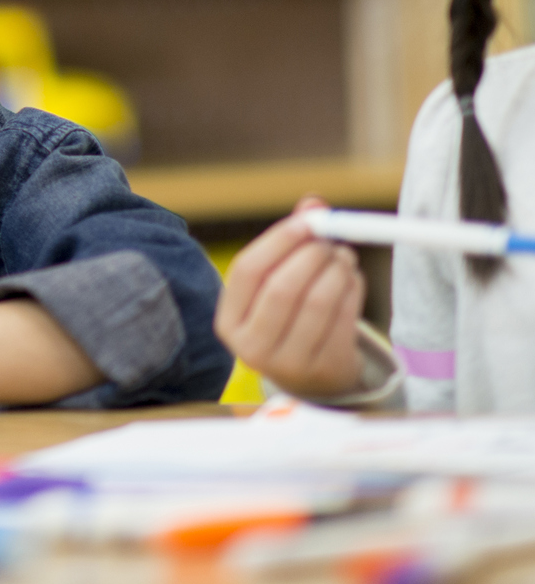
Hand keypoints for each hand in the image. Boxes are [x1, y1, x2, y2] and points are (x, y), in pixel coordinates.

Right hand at [214, 197, 365, 398]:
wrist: (312, 379)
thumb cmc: (288, 319)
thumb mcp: (276, 284)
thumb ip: (290, 242)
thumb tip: (314, 203)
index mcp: (229, 322)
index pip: (248, 271)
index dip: (279, 240)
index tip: (308, 220)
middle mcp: (251, 348)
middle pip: (282, 288)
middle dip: (312, 255)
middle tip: (331, 239)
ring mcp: (289, 364)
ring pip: (318, 302)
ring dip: (338, 270)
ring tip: (343, 257)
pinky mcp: (325, 369)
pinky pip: (344, 318)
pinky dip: (353, 290)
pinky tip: (351, 279)